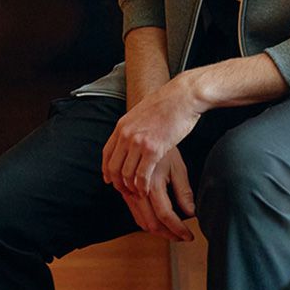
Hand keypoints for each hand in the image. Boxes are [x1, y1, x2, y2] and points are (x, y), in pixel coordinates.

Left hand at [102, 75, 201, 196]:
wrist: (183, 96)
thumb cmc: (168, 103)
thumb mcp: (141, 112)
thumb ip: (133, 126)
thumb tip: (132, 135)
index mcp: (122, 126)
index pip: (107, 154)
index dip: (107, 170)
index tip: (109, 180)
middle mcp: (127, 135)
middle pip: (114, 167)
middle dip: (118, 183)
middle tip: (125, 191)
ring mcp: (139, 142)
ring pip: (127, 174)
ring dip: (131, 187)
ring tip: (138, 193)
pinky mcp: (154, 149)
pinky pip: (143, 175)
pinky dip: (143, 186)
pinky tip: (147, 190)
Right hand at [119, 147, 195, 241]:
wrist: (144, 136)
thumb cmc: (165, 150)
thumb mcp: (178, 168)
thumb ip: (184, 192)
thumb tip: (192, 213)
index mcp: (153, 182)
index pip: (166, 215)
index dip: (178, 229)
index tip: (189, 236)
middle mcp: (137, 189)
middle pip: (151, 223)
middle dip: (168, 234)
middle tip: (183, 237)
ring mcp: (128, 191)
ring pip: (141, 221)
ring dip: (158, 231)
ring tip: (174, 232)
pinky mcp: (123, 192)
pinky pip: (134, 213)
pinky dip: (147, 222)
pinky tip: (160, 222)